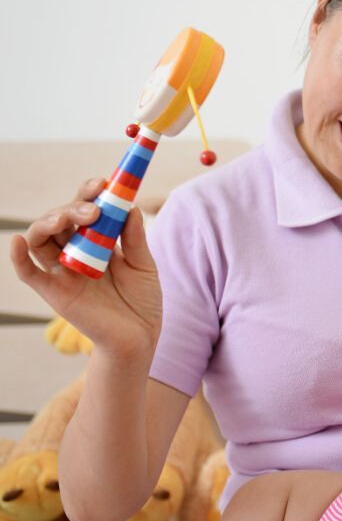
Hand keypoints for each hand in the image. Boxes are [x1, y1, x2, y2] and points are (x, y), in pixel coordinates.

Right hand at [9, 178, 162, 361]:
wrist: (139, 337)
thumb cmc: (142, 299)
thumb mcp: (144, 265)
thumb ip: (135, 238)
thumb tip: (130, 206)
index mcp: (97, 239)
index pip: (86, 208)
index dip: (90, 193)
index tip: (103, 182)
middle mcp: (75, 250)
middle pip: (61, 218)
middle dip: (74, 207)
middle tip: (94, 210)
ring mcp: (62, 269)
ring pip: (41, 238)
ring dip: (48, 223)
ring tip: (66, 220)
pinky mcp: (53, 291)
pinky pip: (29, 272)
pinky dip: (19, 257)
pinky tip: (17, 241)